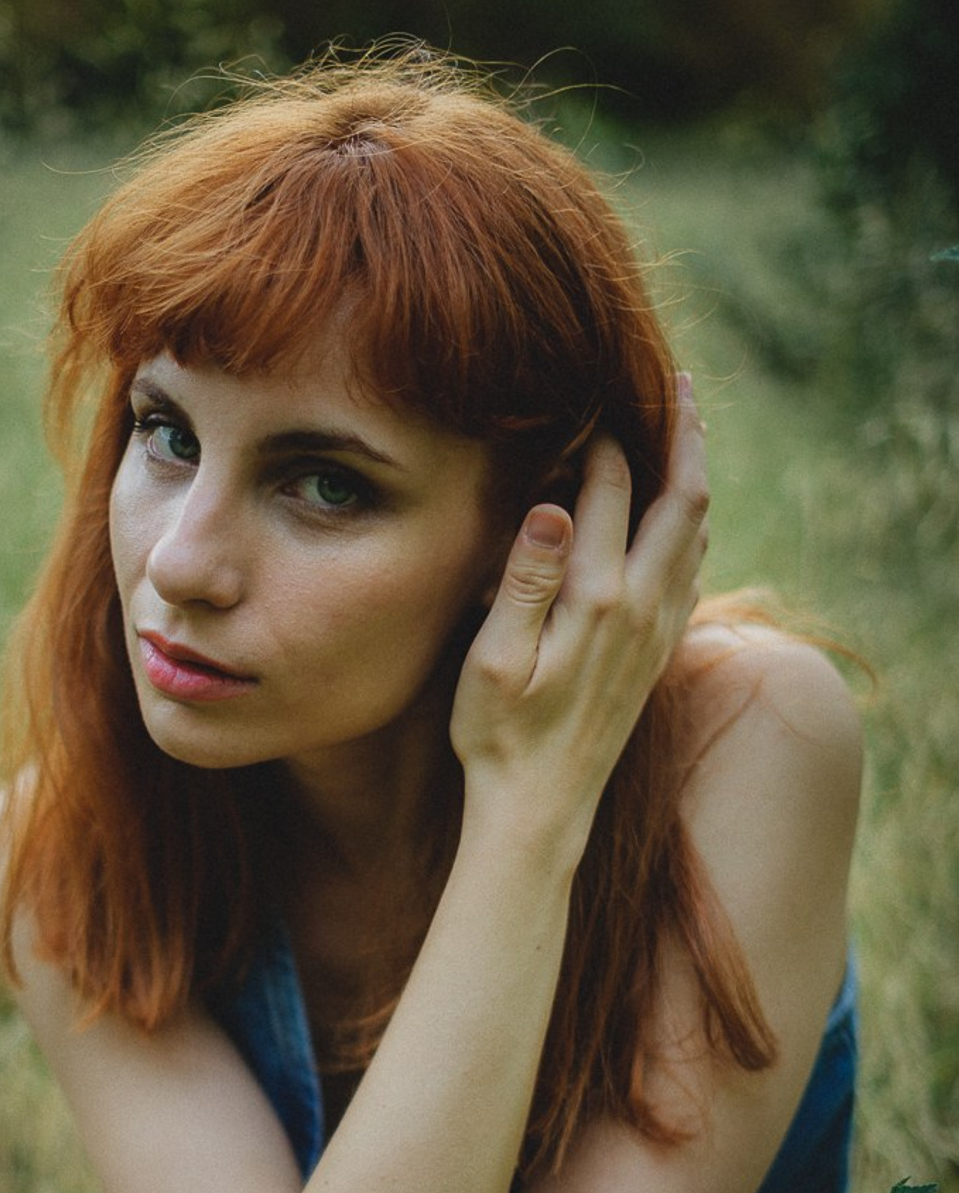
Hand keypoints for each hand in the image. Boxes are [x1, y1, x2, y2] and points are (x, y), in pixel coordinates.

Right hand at [450, 378, 707, 842]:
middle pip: (684, 498)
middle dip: (684, 435)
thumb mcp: (493, 660)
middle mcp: (644, 608)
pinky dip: (691, 524)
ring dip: (695, 476)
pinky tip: (678, 515)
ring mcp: (659, 631)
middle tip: (680, 383)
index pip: (612, 491)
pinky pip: (693, 568)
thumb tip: (551, 506)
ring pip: (698, 531)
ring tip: (685, 433)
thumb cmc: (498, 737)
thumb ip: (525, 581)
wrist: (541, 808)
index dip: (602, 439)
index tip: (587, 400)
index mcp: (599, 600)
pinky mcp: (659, 651)